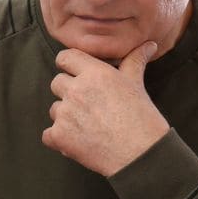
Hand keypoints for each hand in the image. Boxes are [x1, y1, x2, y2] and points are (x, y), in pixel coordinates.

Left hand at [42, 41, 169, 176]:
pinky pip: (48, 134)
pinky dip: (59, 139)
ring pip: (54, 109)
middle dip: (68, 93)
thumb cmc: (141, 118)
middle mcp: (76, 89)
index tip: (76, 75)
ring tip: (88, 126)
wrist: (141, 154)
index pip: (65, 57)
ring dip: (65, 117)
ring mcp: (65, 113)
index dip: (68, 65)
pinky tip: (78, 142)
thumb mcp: (136, 84)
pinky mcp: (59, 136)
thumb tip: (149, 44)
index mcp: (94, 73)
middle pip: (56, 83)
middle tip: (88, 106)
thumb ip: (135, 61)